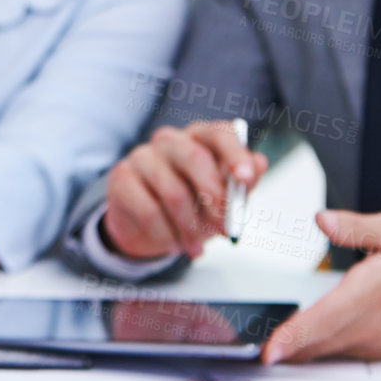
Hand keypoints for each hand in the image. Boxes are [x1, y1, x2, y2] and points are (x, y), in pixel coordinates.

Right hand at [101, 119, 268, 259]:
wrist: (150, 228)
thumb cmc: (193, 206)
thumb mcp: (223, 199)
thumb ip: (241, 183)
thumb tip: (259, 163)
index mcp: (200, 138)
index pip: (219, 133)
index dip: (235, 154)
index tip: (245, 178)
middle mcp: (170, 140)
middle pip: (195, 158)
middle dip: (215, 198)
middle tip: (226, 228)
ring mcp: (142, 155)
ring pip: (173, 193)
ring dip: (190, 228)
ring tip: (196, 247)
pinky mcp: (122, 176)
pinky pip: (148, 210)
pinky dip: (165, 234)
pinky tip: (171, 242)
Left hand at [260, 209, 380, 362]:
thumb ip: (355, 227)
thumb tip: (321, 219)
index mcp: (375, 291)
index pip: (325, 319)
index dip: (294, 337)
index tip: (270, 350)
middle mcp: (374, 324)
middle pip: (320, 343)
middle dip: (286, 350)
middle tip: (254, 353)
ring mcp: (378, 342)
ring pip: (329, 351)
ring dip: (299, 352)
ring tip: (271, 349)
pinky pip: (342, 352)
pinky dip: (318, 351)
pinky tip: (299, 346)